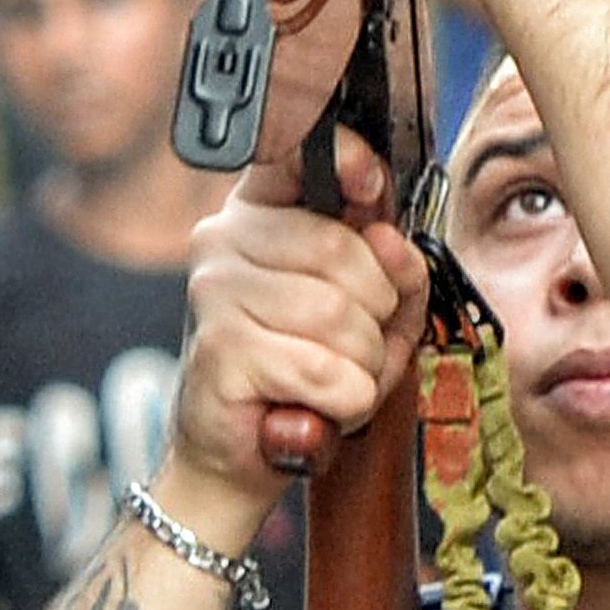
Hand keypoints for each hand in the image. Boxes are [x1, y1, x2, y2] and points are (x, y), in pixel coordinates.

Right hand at [170, 129, 429, 512]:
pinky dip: (344, 400)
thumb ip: (393, 270)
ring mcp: (215, 293)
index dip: (346, 161)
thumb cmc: (302, 373)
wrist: (239, 453)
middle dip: (378, 312)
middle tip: (359, 346)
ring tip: (337, 381)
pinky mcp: (220, 351)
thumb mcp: (367, 312)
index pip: (295, 155)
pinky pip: (326, 371)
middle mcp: (223, 241)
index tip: (372, 187)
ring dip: (364, 365)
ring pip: (340, 317)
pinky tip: (317, 404)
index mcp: (256, 213)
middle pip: (341, 251)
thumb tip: (394, 244)